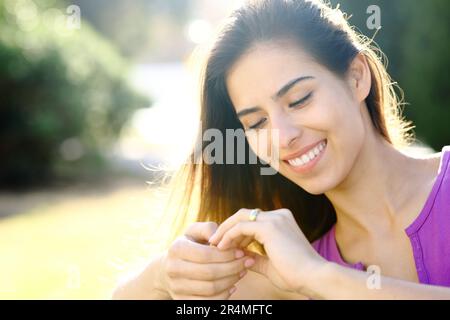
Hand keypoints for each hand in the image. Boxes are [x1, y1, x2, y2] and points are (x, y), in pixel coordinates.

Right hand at [158, 222, 253, 298]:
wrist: (170, 267)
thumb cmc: (190, 244)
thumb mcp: (195, 231)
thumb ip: (208, 228)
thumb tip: (219, 236)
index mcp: (176, 249)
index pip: (205, 254)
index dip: (226, 255)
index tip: (241, 252)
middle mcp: (172, 269)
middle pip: (209, 273)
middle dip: (233, 268)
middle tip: (247, 262)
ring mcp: (175, 287)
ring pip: (210, 289)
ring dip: (231, 281)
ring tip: (242, 272)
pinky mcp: (181, 301)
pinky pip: (207, 303)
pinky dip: (223, 296)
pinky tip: (232, 286)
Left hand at [208, 208, 324, 293]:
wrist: (313, 277)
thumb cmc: (296, 275)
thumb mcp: (271, 264)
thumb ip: (257, 257)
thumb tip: (242, 256)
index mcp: (282, 220)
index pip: (252, 220)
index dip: (236, 231)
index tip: (224, 244)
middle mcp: (279, 215)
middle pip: (244, 214)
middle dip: (227, 227)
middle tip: (214, 241)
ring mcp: (275, 218)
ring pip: (240, 217)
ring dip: (225, 231)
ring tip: (214, 244)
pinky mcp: (269, 226)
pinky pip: (241, 227)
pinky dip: (229, 236)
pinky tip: (221, 247)